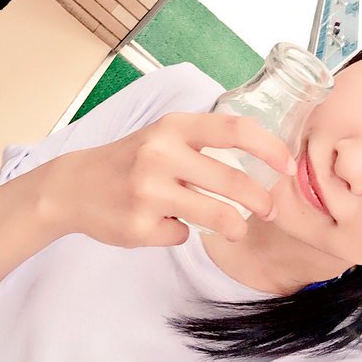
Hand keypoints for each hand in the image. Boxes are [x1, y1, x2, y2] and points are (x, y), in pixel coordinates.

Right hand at [42, 112, 296, 247]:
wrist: (74, 186)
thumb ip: (205, 142)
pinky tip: (163, 223)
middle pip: (233, 180)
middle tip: (270, 210)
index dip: (269, 148)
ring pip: (217, 216)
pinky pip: (182, 235)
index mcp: (173, 126)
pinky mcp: (140, 226)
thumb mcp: (164, 135)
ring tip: (237, 229)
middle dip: (262, 200)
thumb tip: (260, 163)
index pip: (235, 130)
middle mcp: (161, 154)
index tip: (287, 166)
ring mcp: (149, 192)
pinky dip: (181, 232)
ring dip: (236, 227)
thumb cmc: (131, 159)